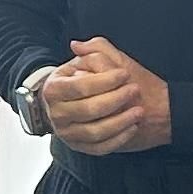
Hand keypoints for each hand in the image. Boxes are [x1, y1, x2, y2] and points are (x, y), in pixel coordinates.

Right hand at [41, 37, 171, 156]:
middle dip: (115, 100)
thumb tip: (77, 45)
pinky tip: (132, 127)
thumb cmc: (92, 78)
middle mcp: (56, 113)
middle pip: (88, 109)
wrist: (89, 101)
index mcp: (54, 89)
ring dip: (120, 122)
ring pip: (95, 131)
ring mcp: (67, 133)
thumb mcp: (93, 60)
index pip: (80, 86)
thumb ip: (92, 49)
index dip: (104, 80)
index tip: (124, 74)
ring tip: (138, 111)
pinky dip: (118, 139)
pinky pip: (100, 148)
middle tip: (135, 90)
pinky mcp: (80, 147)